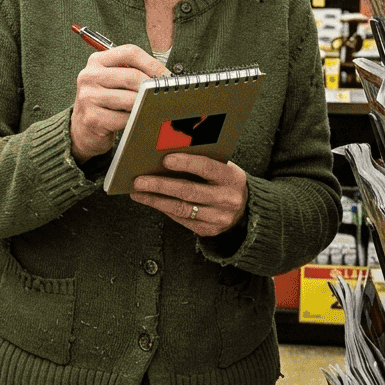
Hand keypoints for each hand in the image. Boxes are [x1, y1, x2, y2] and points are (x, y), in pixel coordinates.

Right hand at [69, 45, 167, 162]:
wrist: (82, 128)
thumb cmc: (104, 102)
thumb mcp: (113, 81)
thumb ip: (133, 73)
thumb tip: (164, 78)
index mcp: (97, 61)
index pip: (130, 53)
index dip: (153, 63)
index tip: (167, 76)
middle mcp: (90, 76)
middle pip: (132, 76)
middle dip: (153, 86)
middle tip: (165, 94)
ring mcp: (88, 97)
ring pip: (130, 99)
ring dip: (146, 104)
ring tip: (153, 107)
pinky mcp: (92, 118)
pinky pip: (124, 118)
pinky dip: (136, 120)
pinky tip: (139, 120)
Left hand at [129, 154, 248, 237]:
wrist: (245, 209)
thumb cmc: (225, 182)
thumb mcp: (223, 168)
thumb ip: (202, 162)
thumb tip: (166, 154)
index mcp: (232, 178)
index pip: (207, 168)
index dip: (186, 163)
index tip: (165, 160)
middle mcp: (227, 199)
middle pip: (189, 191)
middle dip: (161, 185)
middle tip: (140, 180)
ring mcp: (219, 218)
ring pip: (181, 209)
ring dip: (156, 200)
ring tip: (138, 192)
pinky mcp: (208, 230)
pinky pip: (182, 219)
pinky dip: (163, 209)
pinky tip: (151, 201)